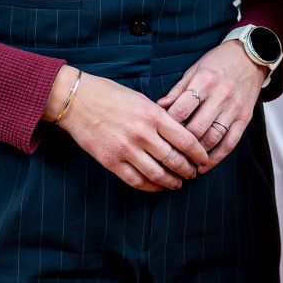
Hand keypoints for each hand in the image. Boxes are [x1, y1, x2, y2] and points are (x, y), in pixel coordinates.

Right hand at [48, 66, 211, 191]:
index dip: (199, 154)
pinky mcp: (111, 161)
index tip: (204, 160)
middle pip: (175, 160)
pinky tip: (158, 186)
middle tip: (194, 174)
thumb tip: (180, 135)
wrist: (77, 100)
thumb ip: (160, 117)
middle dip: (188, 170)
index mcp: (153, 115)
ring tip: (179, 183)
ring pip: (157, 174)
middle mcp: (142, 133)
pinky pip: (136, 181)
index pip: (186, 140)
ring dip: (172, 182)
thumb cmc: (111, 96)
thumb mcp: (141, 99)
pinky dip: (151, 187)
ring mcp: (126, 149)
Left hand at [156, 39, 264, 168]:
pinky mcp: (244, 118)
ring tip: (183, 164)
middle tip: (168, 154)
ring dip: (197, 154)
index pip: (181, 109)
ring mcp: (234, 108)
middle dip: (181, 144)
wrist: (251, 57)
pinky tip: (205, 165)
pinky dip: (217, 157)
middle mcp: (220, 96)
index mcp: (205, 81)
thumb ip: (178, 90)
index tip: (158, 134)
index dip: (168, 124)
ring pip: (212, 138)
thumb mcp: (195, 69)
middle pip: (196, 127)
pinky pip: (230, 143)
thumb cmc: (218, 62)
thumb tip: (159, 107)